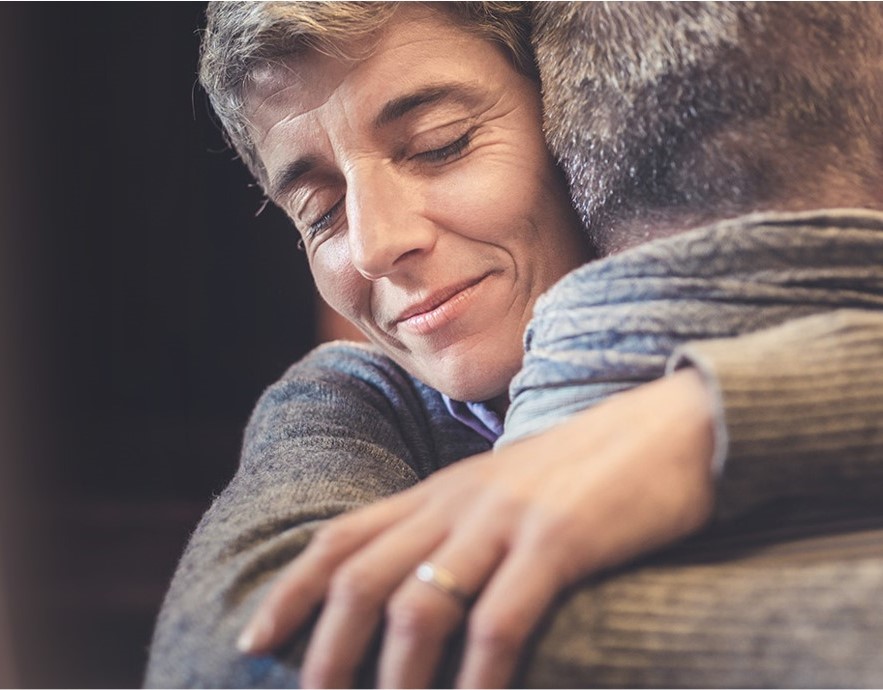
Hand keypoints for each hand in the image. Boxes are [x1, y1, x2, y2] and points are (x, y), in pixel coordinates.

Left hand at [237, 368, 716, 687]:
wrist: (671, 426)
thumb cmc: (588, 470)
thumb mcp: (505, 493)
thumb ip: (458, 528)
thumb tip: (422, 587)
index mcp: (440, 490)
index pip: (342, 537)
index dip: (290, 589)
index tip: (255, 637)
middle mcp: (459, 502)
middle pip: (362, 578)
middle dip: (325, 652)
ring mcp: (507, 520)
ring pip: (420, 606)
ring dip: (395, 680)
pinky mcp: (560, 541)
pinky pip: (501, 622)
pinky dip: (478, 679)